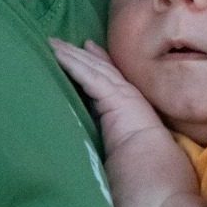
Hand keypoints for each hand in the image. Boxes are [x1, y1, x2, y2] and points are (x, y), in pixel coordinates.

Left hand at [49, 38, 163, 151]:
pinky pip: (89, 75)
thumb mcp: (122, 142)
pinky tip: (58, 55)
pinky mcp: (115, 96)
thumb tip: (99, 135)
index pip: (111, 74)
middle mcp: (127, 93)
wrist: (152, 166)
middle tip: (57, 41)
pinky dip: (73, 64)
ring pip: (93, 67)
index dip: (97, 58)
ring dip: (71, 54)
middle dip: (78, 53)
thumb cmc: (143, 162)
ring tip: (53, 43)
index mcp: (130, 104)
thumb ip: (112, 132)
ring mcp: (123, 92)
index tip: (87, 46)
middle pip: (99, 66)